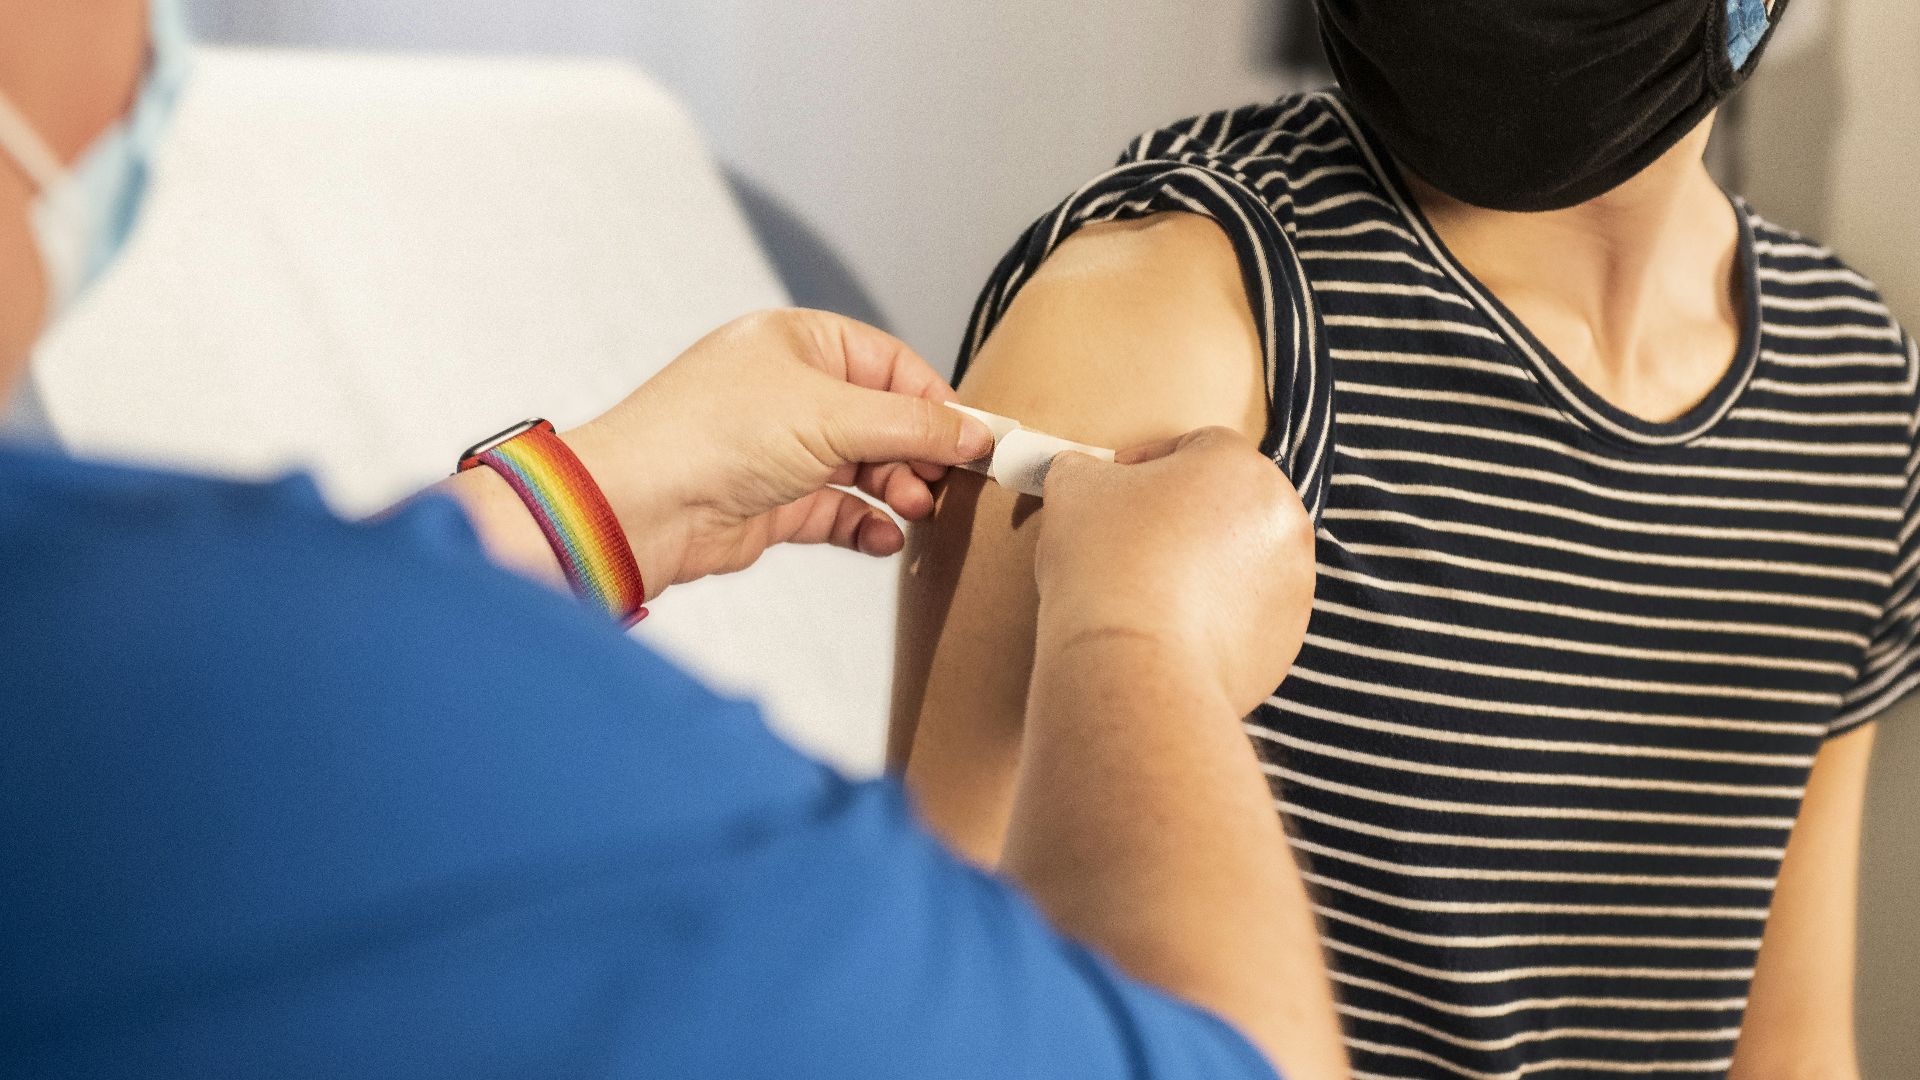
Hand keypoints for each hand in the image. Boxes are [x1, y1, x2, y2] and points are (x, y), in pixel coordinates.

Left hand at [563, 309, 993, 594]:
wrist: (638, 506)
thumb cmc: (710, 435)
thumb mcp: (831, 416)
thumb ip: (912, 426)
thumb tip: (975, 433)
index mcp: (799, 342)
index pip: (891, 365)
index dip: (936, 404)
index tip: (977, 440)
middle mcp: (789, 390)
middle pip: (882, 419)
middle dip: (918, 453)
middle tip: (948, 483)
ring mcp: (780, 449)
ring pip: (863, 467)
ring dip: (896, 490)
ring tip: (917, 510)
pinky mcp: (772, 502)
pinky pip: (837, 511)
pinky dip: (866, 525)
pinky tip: (887, 538)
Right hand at [1033, 427, 1315, 714]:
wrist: (1132, 664)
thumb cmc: (1106, 562)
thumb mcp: (1074, 487)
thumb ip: (1086, 469)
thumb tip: (1085, 476)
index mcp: (1241, 465)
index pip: (1194, 447)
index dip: (1148, 465)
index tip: (1114, 491)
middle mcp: (1283, 518)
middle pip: (1227, 503)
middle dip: (1183, 516)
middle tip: (1133, 540)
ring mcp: (1292, 582)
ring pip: (1241, 560)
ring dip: (1203, 565)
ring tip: (1150, 590)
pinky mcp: (1285, 638)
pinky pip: (1247, 614)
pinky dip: (1216, 616)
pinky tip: (1170, 627)